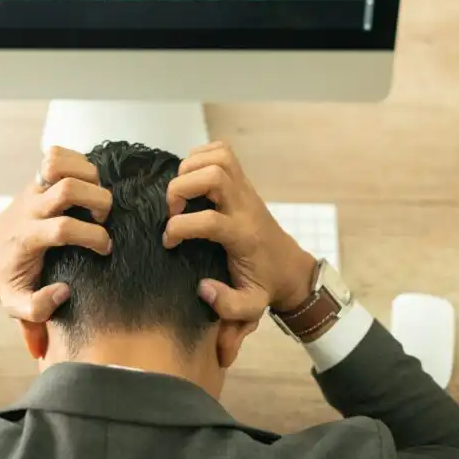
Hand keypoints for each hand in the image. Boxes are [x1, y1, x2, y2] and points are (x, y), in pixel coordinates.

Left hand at [0, 147, 112, 321]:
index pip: (64, 228)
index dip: (92, 236)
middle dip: (97, 200)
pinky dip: (76, 160)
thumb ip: (38, 309)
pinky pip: (55, 156)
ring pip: (61, 165)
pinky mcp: (36, 181)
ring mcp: (32, 191)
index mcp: (29, 238)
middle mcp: (31, 209)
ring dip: (88, 176)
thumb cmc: (6, 279)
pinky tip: (86, 181)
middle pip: (68, 188)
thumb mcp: (16, 305)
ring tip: (96, 197)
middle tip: (104, 218)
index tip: (105, 249)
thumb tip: (64, 292)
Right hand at [163, 141, 317, 320]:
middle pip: (215, 175)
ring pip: (219, 157)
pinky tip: (191, 178)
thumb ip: (229, 307)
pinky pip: (222, 151)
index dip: (180, 228)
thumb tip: (203, 288)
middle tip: (172, 210)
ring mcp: (246, 189)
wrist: (290, 267)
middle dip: (182, 188)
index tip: (169, 243)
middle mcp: (245, 206)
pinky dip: (201, 155)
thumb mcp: (251, 306)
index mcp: (244, 235)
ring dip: (190, 169)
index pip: (210, 220)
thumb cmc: (265, 285)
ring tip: (181, 194)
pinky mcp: (243, 181)